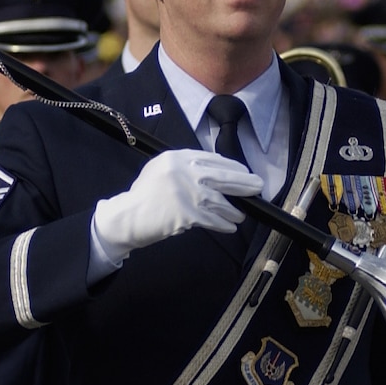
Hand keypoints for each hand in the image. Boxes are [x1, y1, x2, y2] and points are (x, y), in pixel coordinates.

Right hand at [91, 149, 263, 263]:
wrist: (128, 216)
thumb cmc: (144, 194)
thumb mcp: (160, 168)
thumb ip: (184, 165)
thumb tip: (214, 170)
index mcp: (179, 158)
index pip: (214, 159)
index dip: (233, 167)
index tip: (243, 172)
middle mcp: (186, 172)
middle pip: (224, 177)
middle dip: (245, 183)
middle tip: (258, 186)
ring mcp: (189, 194)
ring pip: (222, 202)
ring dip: (234, 211)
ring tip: (240, 215)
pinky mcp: (189, 215)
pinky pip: (214, 220)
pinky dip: (224, 224)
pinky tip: (230, 226)